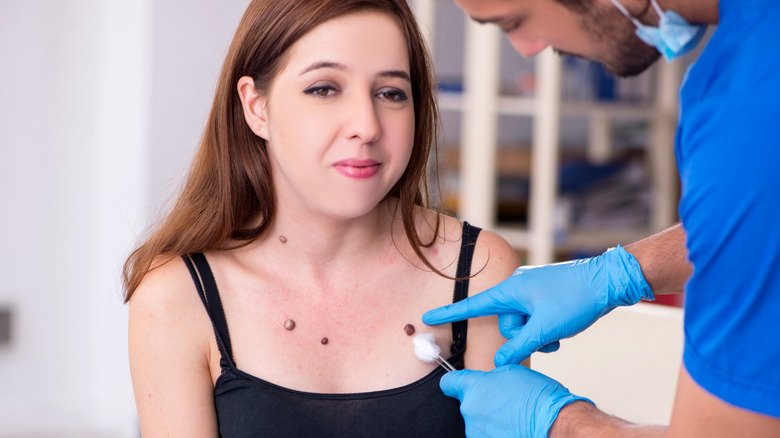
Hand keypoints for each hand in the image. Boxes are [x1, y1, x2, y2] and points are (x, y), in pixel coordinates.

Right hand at [423, 245, 652, 365]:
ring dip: (536, 335)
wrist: (606, 281)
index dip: (449, 313)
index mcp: (510, 290)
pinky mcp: (542, 298)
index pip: (473, 306)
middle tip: (545, 335)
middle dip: (523, 336)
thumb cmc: (576, 298)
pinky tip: (560, 330)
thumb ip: (520, 346)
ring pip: (521, 325)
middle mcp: (516, 289)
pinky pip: (533, 320)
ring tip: (557, 333)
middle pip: (505, 324)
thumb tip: (500, 360)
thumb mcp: (546, 328)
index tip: (427, 318)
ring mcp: (530, 293)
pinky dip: (544, 330)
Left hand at [441, 365, 591, 437]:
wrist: (553, 424)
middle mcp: (470, 410)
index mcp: (474, 388)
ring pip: (478, 422)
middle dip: (482, 402)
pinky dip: (496, 432)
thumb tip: (484, 383)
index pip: (449, 382)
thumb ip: (489, 378)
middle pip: (467, 404)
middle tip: (503, 402)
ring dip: (490, 420)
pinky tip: (513, 428)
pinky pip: (486, 434)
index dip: (455, 382)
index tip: (458, 384)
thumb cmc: (538, 399)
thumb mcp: (512, 373)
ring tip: (512, 417)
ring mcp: (476, 431)